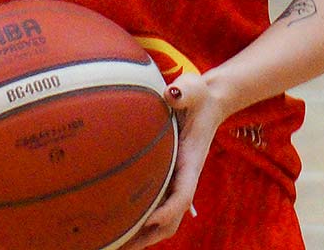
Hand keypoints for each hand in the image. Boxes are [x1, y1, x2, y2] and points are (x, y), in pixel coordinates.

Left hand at [121, 73, 229, 247]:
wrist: (208, 100)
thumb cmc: (198, 95)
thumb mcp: (193, 89)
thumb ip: (185, 91)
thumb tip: (171, 92)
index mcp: (191, 161)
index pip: (183, 194)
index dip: (167, 211)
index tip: (148, 220)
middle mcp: (184, 176)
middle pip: (172, 218)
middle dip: (150, 235)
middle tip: (121, 246)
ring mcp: (176, 179)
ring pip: (164, 218)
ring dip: (144, 234)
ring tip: (115, 243)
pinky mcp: (168, 176)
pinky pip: (156, 205)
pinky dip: (141, 220)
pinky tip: (118, 221)